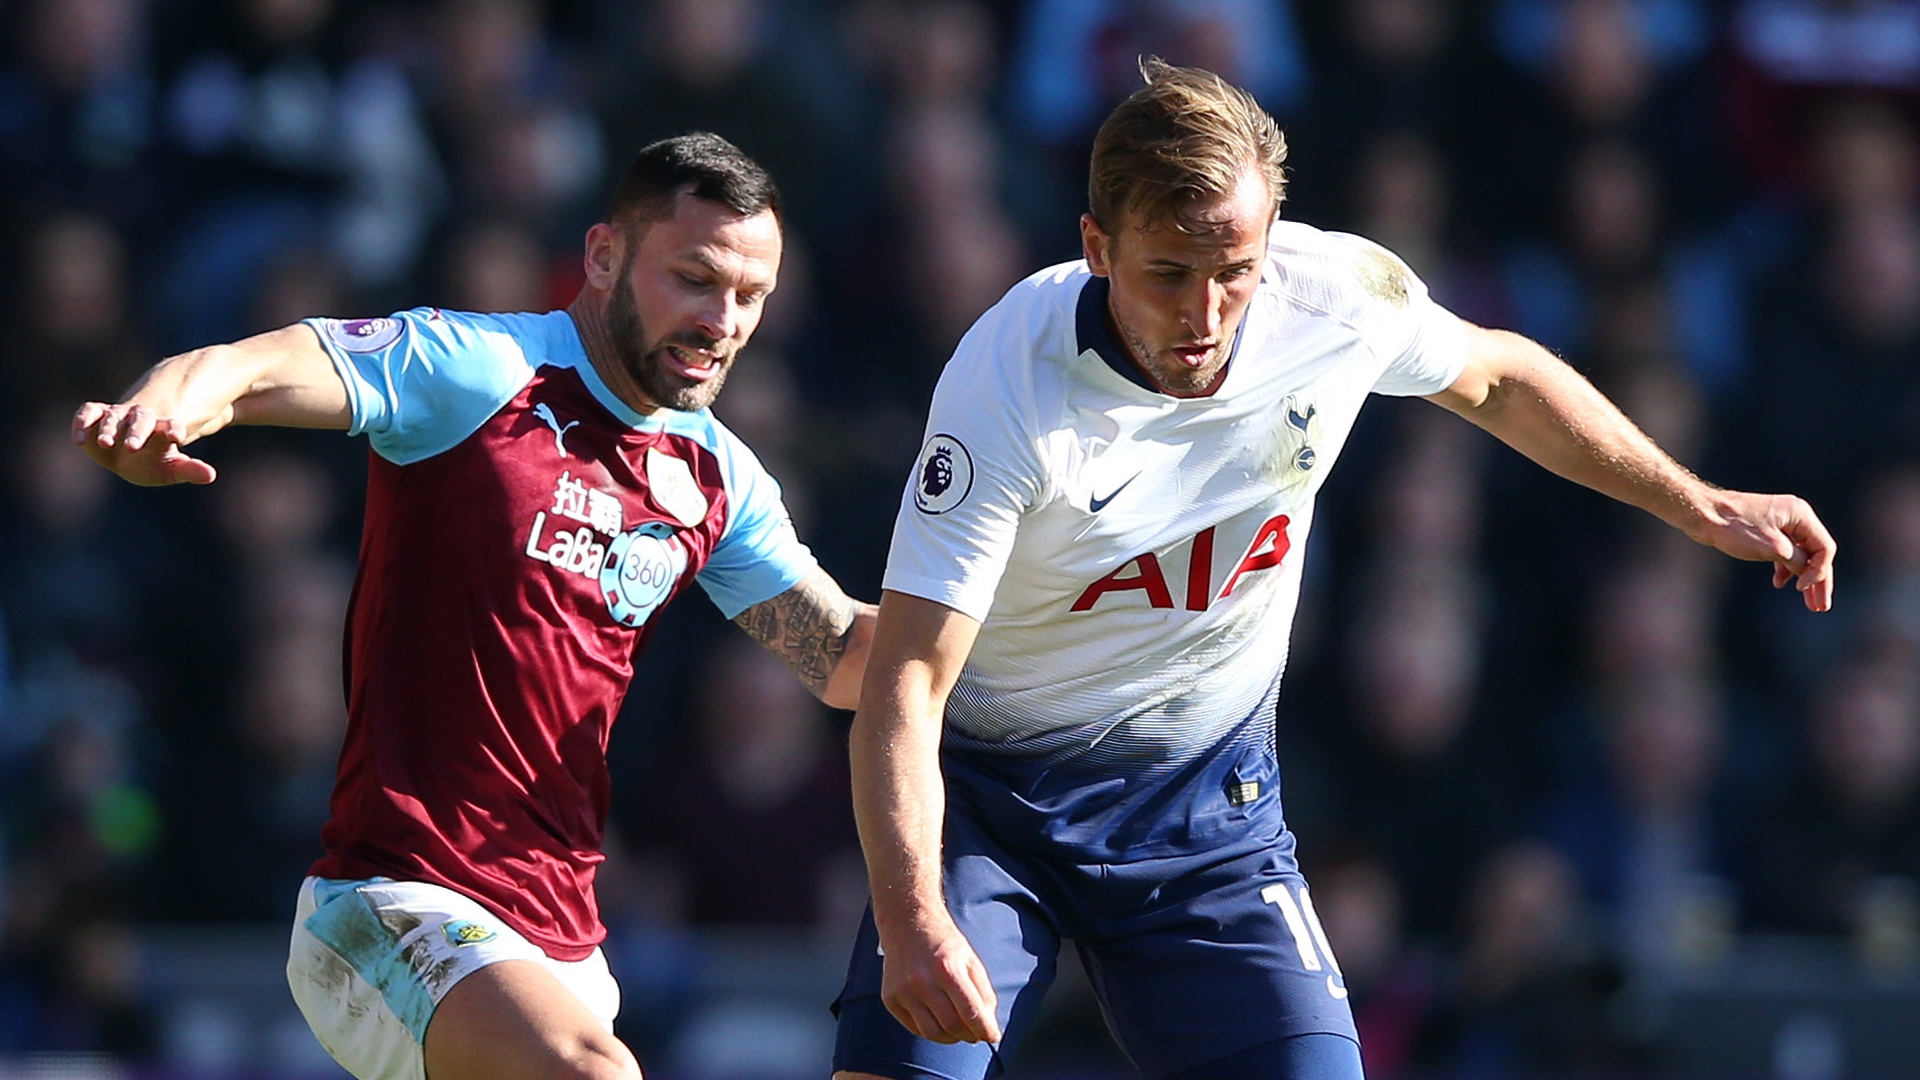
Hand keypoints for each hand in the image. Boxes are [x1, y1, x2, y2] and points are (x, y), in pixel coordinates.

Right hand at [72, 401, 218, 485]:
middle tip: (133, 446)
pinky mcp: (97, 415)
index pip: (172, 426)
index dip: (174, 429)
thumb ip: (190, 470)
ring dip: (109, 429)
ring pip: (114, 417)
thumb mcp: (172, 468)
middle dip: (138, 431)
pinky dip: (83, 422)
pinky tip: (79, 440)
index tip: (177, 436)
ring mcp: (118, 417)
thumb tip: (211, 475)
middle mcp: (141, 420)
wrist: (128, 453)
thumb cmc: (153, 461)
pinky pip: (89, 413)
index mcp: (163, 431)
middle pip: (141, 419)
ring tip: (106, 444)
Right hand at [878, 914, 1001, 1045]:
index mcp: (947, 968)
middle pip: (952, 1026)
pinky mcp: (890, 998)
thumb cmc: (943, 942)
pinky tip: (939, 1021)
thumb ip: (982, 992)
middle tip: (976, 1033)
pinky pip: (915, 1028)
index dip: (986, 1030)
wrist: (907, 923)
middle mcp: (922, 981)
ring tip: (959, 1030)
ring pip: (932, 1033)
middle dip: (970, 1035)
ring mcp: (903, 991)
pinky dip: (931, 1031)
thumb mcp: (970, 959)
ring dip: (951, 1038)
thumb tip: (987, 1024)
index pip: (971, 1012)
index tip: (993, 1036)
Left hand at [1689, 490, 1835, 611]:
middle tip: (1820, 607)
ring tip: (1807, 602)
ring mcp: (1781, 522)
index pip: (1824, 548)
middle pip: (1816, 553)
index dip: (1819, 572)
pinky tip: (1779, 583)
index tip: (1802, 589)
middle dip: (1817, 580)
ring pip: (1800, 554)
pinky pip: (1785, 551)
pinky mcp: (1767, 529)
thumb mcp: (1771, 548)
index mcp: (1801, 515)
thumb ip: (1796, 560)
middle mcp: (1795, 515)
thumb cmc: (1735, 528)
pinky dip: (1785, 567)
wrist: (1702, 514)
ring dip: (1803, 577)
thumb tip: (1810, 572)